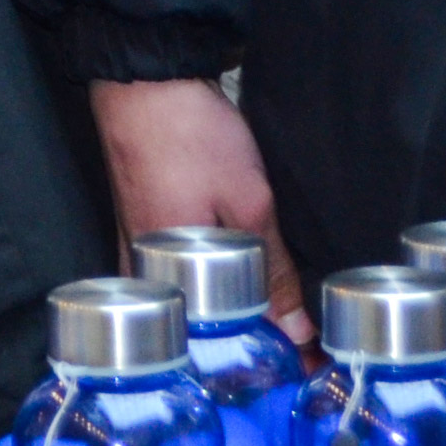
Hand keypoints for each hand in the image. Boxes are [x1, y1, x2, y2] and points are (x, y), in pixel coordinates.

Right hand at [92, 76, 303, 336]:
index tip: (308, 368)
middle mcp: (143, 273)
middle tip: (300, 348)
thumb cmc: (188, 135)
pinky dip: (208, 284)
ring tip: (278, 317)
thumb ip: (272, 269)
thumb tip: (296, 330)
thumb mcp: (248, 203)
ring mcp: (137, 250)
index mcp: (164, 277)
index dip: (268, 356)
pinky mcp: (140, 228)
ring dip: (230, 313)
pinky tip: (234, 275)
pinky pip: (176, 276)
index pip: (219, 343)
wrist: (146, 78)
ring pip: (187, 303)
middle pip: (199, 330)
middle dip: (250, 341)